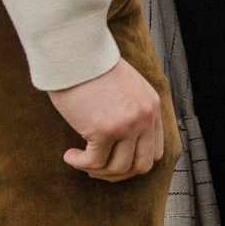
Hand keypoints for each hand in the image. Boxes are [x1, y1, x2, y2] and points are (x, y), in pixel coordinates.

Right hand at [49, 57, 163, 180]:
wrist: (76, 51)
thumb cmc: (91, 67)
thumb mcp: (124, 87)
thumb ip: (129, 110)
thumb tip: (118, 143)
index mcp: (151, 106)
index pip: (155, 150)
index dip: (133, 161)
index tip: (112, 159)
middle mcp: (144, 117)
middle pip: (141, 166)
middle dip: (118, 173)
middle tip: (97, 168)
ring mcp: (127, 125)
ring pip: (117, 168)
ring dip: (97, 170)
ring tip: (79, 159)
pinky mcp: (104, 130)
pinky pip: (94, 162)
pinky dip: (80, 163)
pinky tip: (69, 156)